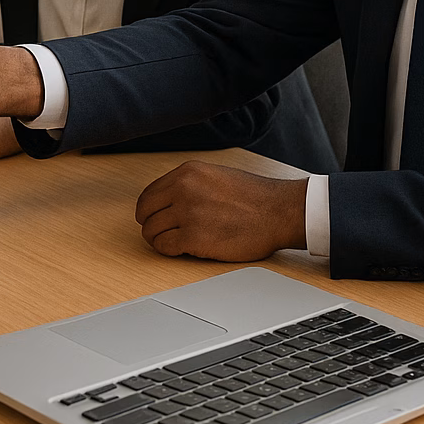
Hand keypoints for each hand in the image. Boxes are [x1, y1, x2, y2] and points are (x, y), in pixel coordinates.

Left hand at [134, 162, 307, 262]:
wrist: (279, 212)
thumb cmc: (255, 197)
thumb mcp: (215, 176)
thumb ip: (189, 184)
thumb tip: (168, 199)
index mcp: (187, 172)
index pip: (149, 193)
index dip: (149, 210)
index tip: (154, 218)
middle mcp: (183, 189)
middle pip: (145, 212)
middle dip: (150, 224)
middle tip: (161, 233)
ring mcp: (188, 213)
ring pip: (151, 231)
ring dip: (159, 240)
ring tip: (174, 242)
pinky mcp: (194, 237)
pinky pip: (164, 247)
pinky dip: (168, 250)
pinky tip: (181, 249)